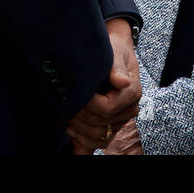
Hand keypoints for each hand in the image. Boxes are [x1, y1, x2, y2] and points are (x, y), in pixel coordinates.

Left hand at [65, 18, 140, 153]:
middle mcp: (128, 109)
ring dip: (78, 131)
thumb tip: (122, 81)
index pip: (106, 109)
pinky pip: (99, 141)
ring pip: (99, 137)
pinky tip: (70, 135)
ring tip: (63, 118)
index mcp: (131, 93)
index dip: (87, 104)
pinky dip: (84, 144)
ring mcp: (119, 119)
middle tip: (62, 105)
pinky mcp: (111, 123)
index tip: (74, 93)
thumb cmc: (114, 48)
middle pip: (100, 125)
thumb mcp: (116, 51)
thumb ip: (117, 67)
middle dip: (79, 116)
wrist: (115, 49)